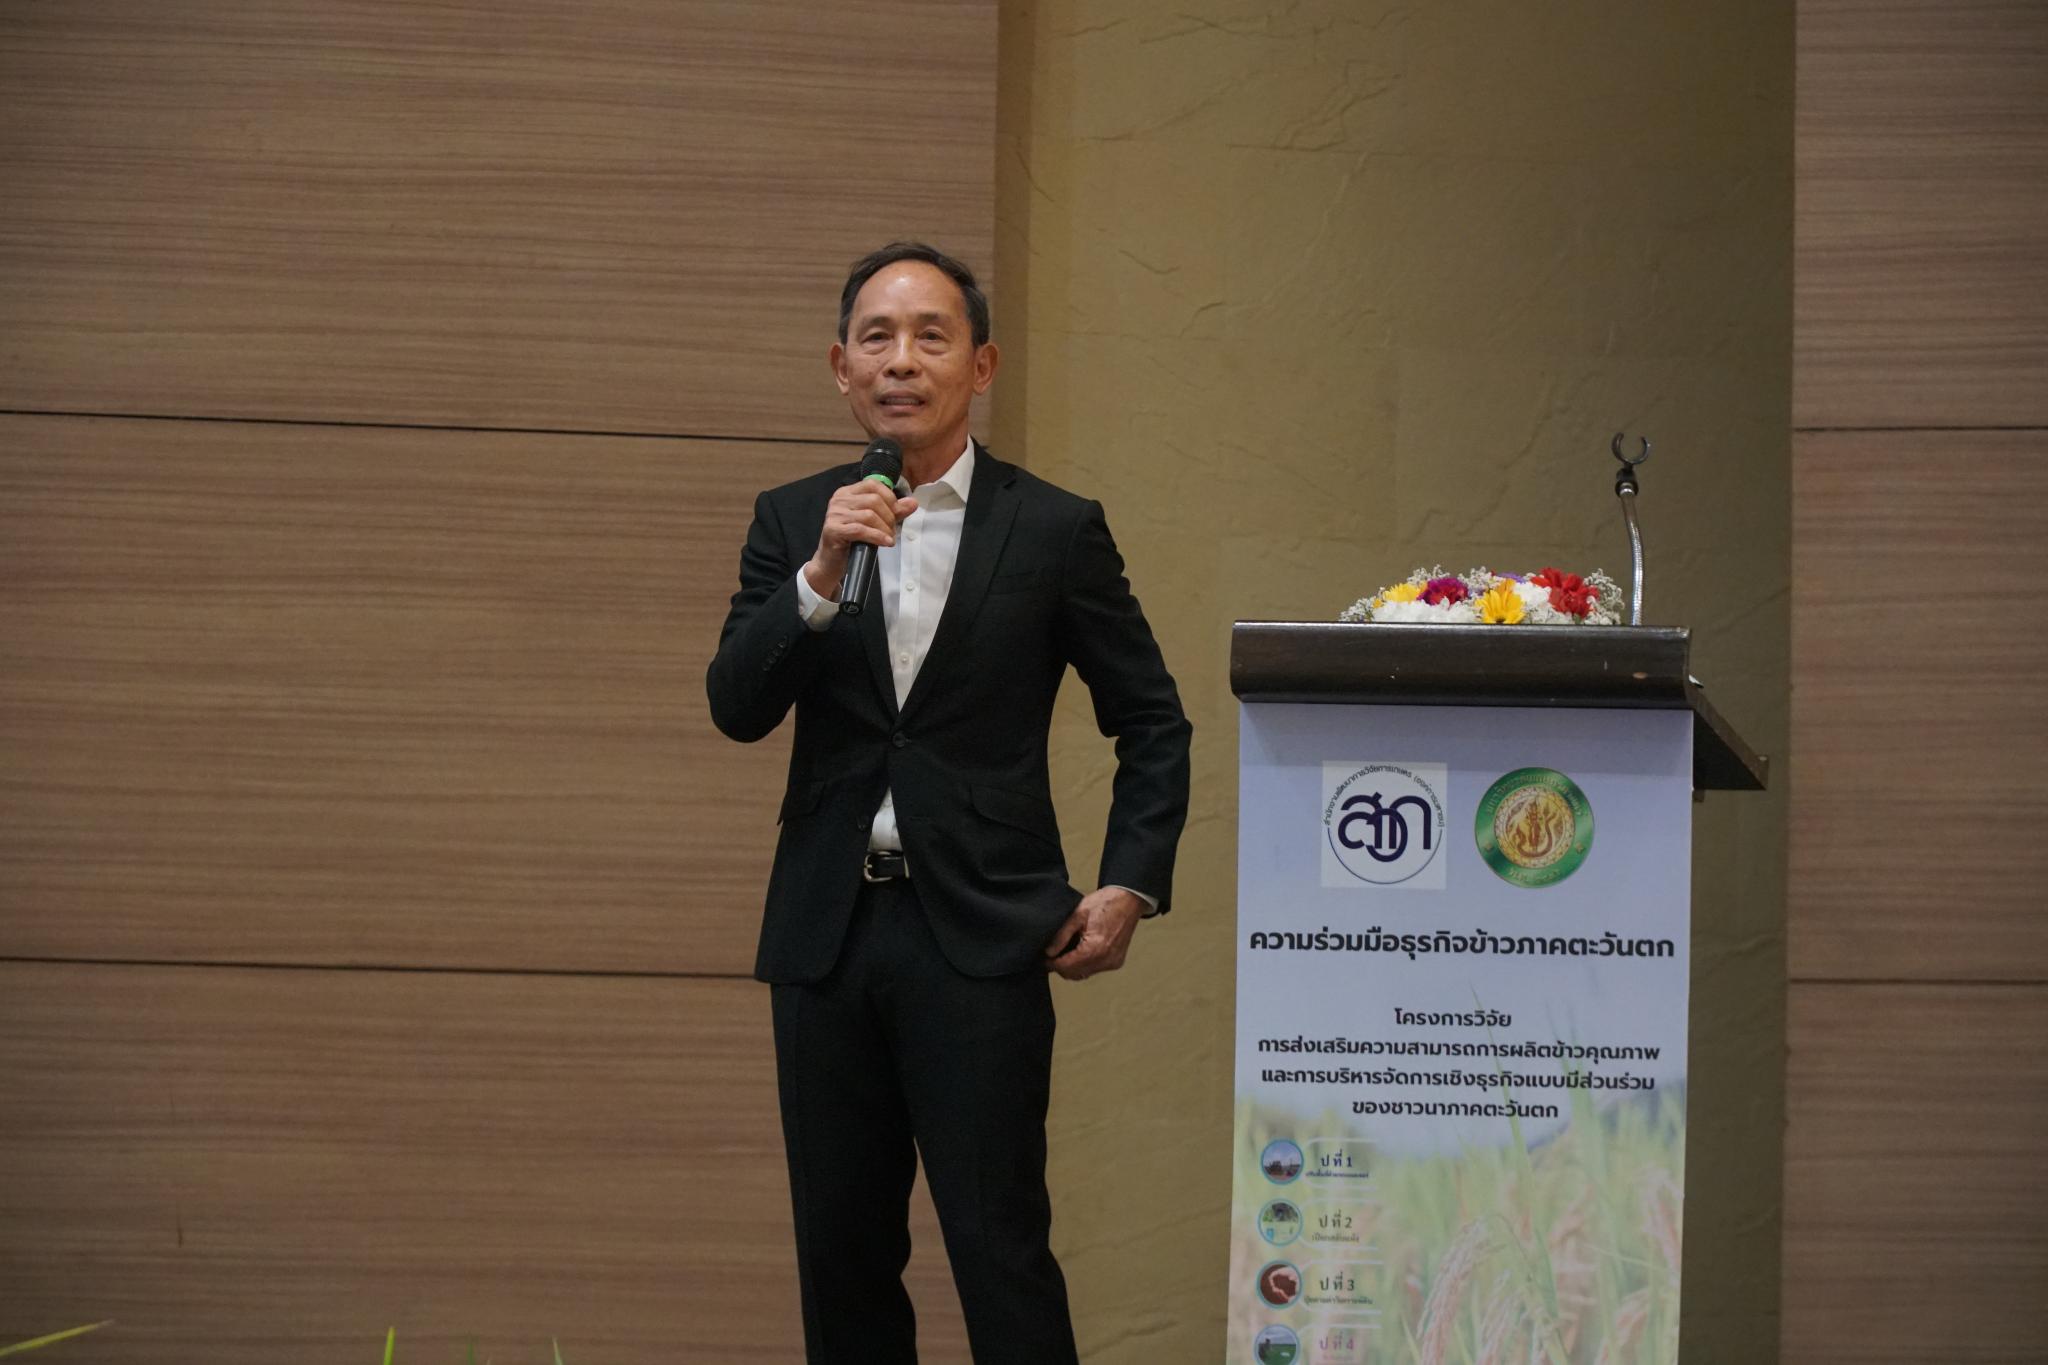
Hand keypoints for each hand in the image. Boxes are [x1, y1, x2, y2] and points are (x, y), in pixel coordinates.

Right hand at [802, 479, 918, 598]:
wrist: (831, 563)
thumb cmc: (853, 541)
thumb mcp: (876, 523)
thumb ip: (893, 511)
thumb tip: (913, 503)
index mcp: (848, 492)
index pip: (873, 484)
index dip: (889, 497)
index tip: (896, 512)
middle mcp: (839, 499)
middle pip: (873, 500)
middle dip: (889, 517)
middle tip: (892, 531)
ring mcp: (834, 514)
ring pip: (869, 515)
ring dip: (884, 528)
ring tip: (889, 538)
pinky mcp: (833, 530)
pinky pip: (860, 530)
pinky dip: (877, 536)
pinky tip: (886, 543)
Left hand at [1044, 886, 1145, 980]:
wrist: (1128, 900)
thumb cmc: (1105, 903)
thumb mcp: (1077, 914)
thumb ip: (1062, 935)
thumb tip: (1049, 952)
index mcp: (1095, 948)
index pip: (1066, 966)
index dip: (1052, 964)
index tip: (1044, 958)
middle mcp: (1105, 960)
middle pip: (1074, 974)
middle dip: (1061, 967)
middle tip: (1053, 955)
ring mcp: (1112, 962)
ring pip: (1084, 974)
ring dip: (1072, 967)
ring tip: (1065, 953)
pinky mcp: (1116, 962)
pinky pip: (1095, 969)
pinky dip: (1085, 964)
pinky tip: (1080, 953)